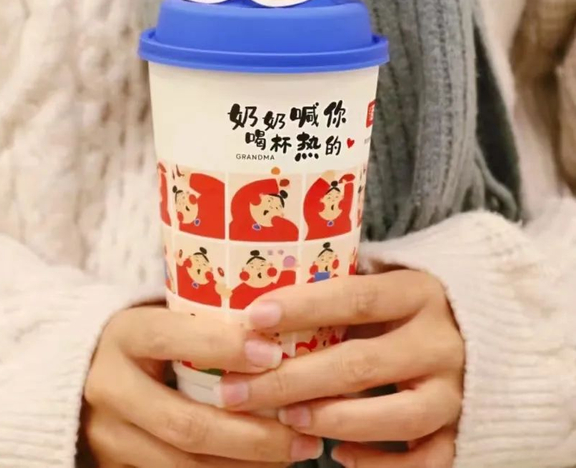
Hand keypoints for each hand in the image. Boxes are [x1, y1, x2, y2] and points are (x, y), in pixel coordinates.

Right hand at [82, 306, 322, 466]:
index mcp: (124, 336)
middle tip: (303, 432)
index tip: (273, 355)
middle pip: (185, 423)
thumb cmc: (146, 337)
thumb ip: (204, 318)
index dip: (222, 347)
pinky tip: (263, 466)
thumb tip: (281, 319)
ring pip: (183, 464)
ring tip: (296, 452)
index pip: (171, 339)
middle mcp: (110, 387)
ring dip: (246, 464)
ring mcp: (110, 434)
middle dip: (251, 434)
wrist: (85, 371)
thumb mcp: (162, 316)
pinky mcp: (116, 464)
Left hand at [217, 271, 464, 466]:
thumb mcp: (385, 283)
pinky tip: (339, 456)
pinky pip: (428, 459)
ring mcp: (457, 388)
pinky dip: (381, 464)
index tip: (254, 317)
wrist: (491, 328)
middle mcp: (442, 340)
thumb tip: (263, 307)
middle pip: (361, 363)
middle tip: (240, 390)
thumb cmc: (410, 304)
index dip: (304, 307)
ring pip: (397, 416)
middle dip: (293, 379)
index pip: (356, 297)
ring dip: (334, 420)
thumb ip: (341, 292)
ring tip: (287, 419)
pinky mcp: (466, 427)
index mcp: (419, 292)